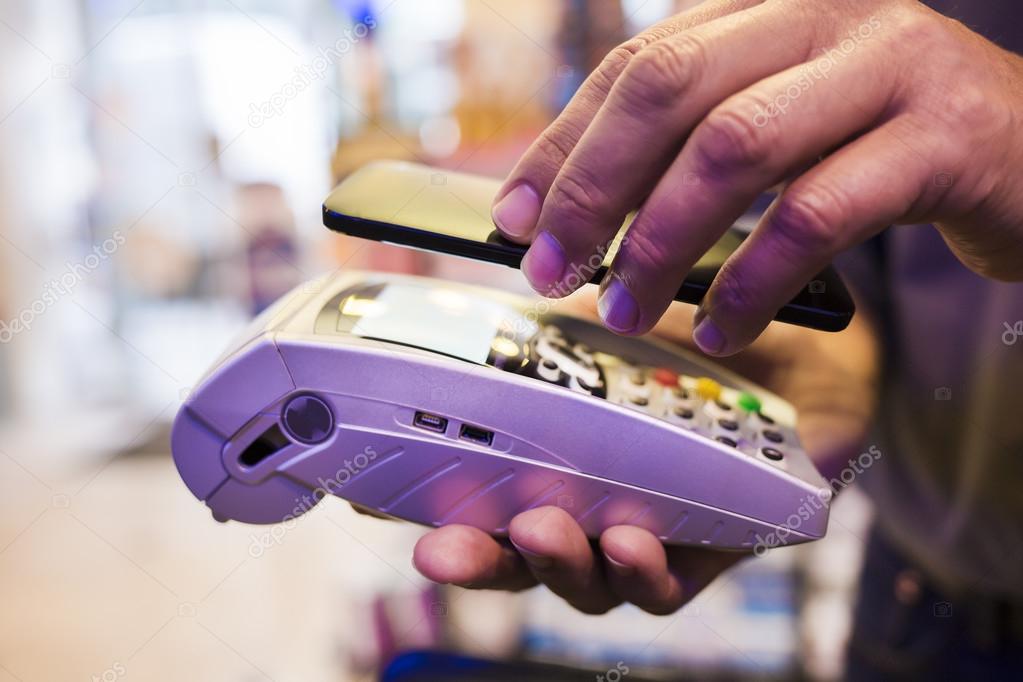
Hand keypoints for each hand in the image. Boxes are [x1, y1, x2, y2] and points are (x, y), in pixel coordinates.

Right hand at [411, 295, 878, 614]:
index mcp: (555, 455)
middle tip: (440, 549)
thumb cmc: (694, 331)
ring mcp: (651, 529)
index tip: (376, 501)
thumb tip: (484, 262)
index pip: (481, 495)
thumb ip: (547, 313)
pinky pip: (675, 580)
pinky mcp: (716, 545)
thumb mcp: (609, 319)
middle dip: (479, 559)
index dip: (432, 504)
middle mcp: (594, 502)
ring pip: (590, 580)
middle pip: (521, 555)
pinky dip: (645, 570)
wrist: (799, 334)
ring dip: (557, 564)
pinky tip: (628, 540)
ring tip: (539, 529)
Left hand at [490, 0, 1022, 355]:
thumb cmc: (886, 152)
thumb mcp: (780, 134)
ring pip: (736, 146)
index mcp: (768, 9)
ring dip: (661, 242)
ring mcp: (889, 65)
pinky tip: (722, 326)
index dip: (565, 145)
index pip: (637, 66)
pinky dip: (753, 282)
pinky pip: (817, 214)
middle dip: (595, 188)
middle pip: (670, 89)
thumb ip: (689, 155)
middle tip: (553, 267)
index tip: (513, 218)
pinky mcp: (944, 135)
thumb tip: (569, 212)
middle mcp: (822, 16)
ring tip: (624, 307)